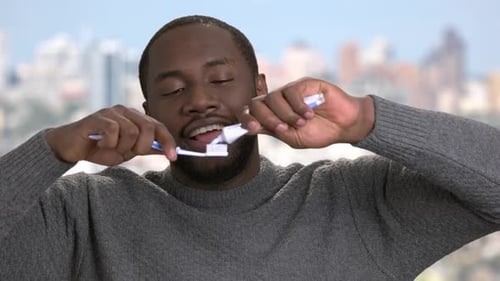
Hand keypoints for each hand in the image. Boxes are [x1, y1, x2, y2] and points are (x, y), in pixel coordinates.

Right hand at [45, 105, 176, 165]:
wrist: (71, 148)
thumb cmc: (99, 148)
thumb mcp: (127, 152)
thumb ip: (146, 149)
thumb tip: (167, 150)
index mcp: (135, 118)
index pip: (158, 126)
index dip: (168, 142)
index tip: (174, 157)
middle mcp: (125, 111)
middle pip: (148, 128)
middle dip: (141, 146)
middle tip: (127, 153)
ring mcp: (111, 112)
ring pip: (131, 132)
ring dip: (121, 147)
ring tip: (109, 148)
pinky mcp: (97, 117)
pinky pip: (113, 131)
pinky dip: (109, 144)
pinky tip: (100, 145)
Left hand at [240, 77, 374, 147]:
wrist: (344, 126)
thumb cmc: (319, 132)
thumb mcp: (293, 138)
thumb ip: (273, 131)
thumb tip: (251, 128)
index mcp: (273, 115)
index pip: (251, 111)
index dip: (246, 118)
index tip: (252, 127)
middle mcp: (278, 101)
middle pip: (257, 103)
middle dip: (267, 118)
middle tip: (283, 129)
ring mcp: (291, 91)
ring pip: (273, 97)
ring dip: (286, 114)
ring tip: (301, 123)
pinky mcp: (304, 84)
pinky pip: (292, 92)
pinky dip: (299, 106)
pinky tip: (309, 115)